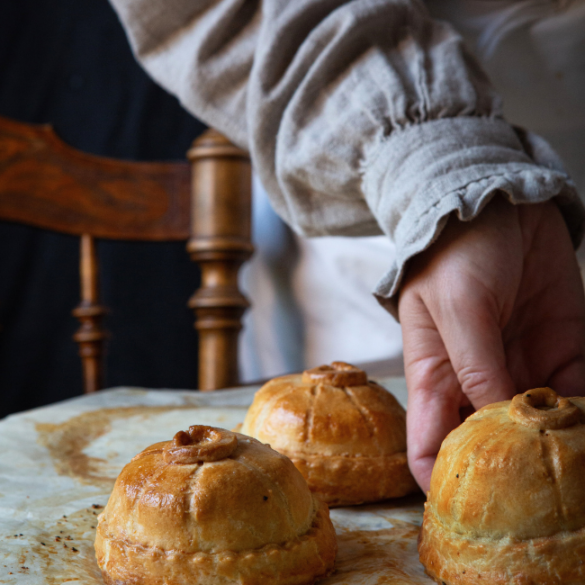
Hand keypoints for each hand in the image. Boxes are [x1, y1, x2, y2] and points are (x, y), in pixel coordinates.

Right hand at [398, 196, 584, 491]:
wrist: (500, 203)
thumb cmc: (455, 253)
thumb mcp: (458, 308)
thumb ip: (475, 367)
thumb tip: (497, 423)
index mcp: (436, 377)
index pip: (430, 445)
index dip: (444, 483)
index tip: (472, 515)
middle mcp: (478, 382)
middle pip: (490, 446)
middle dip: (514, 474)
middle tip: (543, 500)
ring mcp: (522, 368)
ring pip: (541, 428)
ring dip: (563, 450)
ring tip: (579, 464)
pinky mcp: (564, 351)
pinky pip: (580, 396)